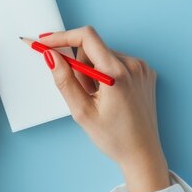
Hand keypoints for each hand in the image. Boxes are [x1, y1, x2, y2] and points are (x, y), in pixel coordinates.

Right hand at [39, 26, 169, 191]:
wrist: (142, 154)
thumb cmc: (114, 138)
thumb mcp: (82, 112)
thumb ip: (64, 80)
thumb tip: (50, 56)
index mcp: (117, 73)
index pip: (86, 37)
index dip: (62, 37)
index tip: (46, 42)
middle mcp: (133, 65)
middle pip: (93, 48)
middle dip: (80, 66)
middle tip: (83, 93)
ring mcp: (142, 68)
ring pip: (104, 55)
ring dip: (94, 71)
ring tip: (99, 99)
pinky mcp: (145, 72)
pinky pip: (117, 62)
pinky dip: (107, 74)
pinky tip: (111, 96)